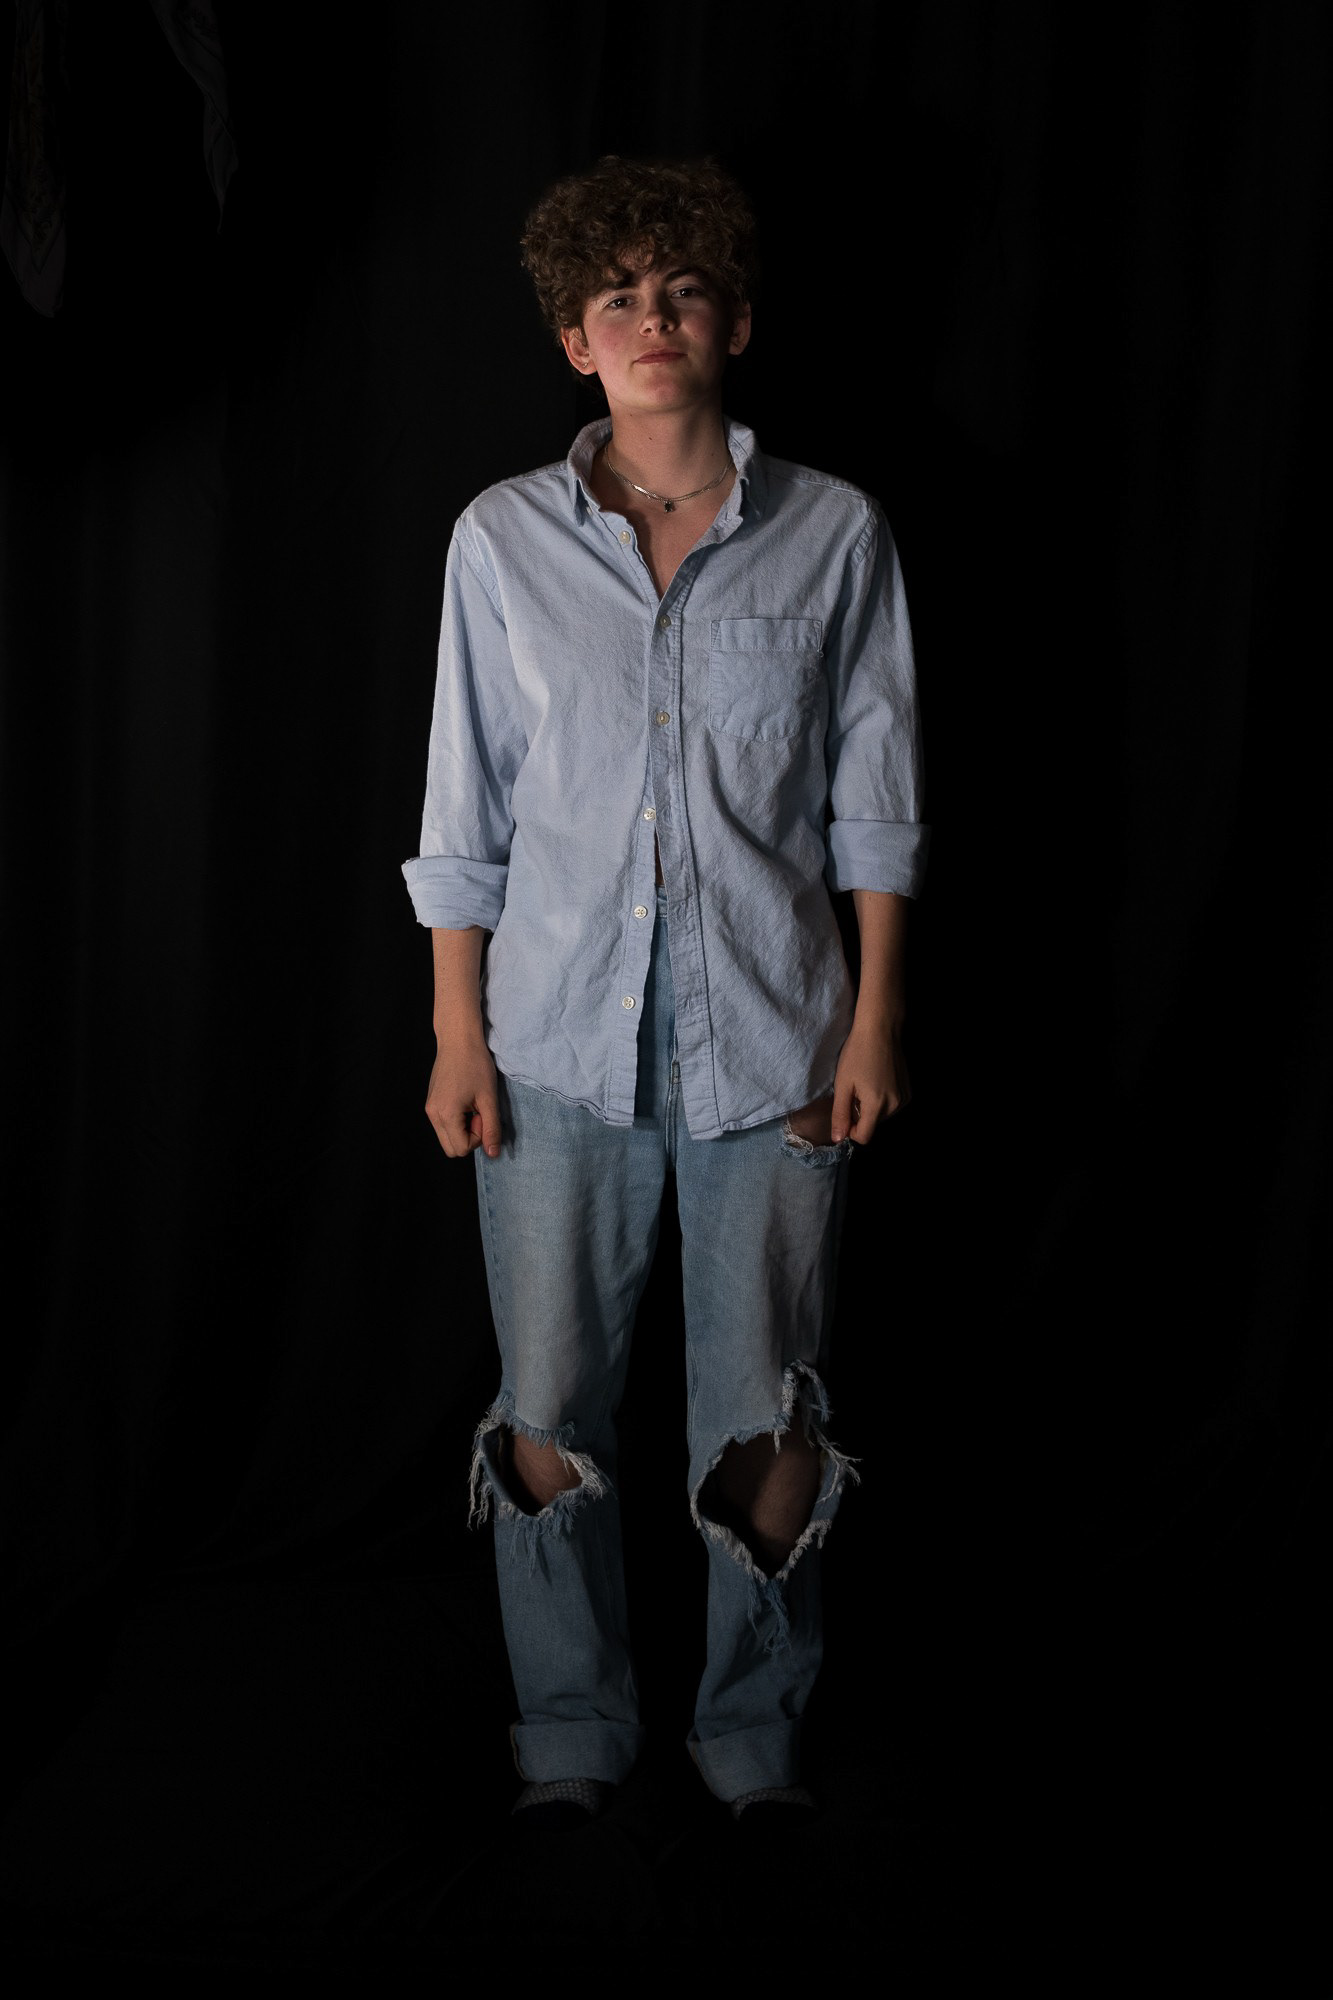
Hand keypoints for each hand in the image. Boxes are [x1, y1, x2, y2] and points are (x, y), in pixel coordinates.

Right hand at [425, 1035, 501, 1158]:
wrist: (458, 1040)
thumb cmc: (476, 1065)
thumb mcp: (489, 1098)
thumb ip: (492, 1128)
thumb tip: (493, 1154)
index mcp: (446, 1114)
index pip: (462, 1149)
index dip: (478, 1137)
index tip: (483, 1115)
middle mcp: (433, 1114)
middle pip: (451, 1149)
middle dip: (469, 1138)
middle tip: (479, 1114)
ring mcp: (429, 1109)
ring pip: (447, 1138)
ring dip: (463, 1130)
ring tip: (472, 1106)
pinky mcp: (430, 1103)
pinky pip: (443, 1125)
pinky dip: (456, 1122)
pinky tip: (465, 1102)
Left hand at [830, 1017, 910, 1145]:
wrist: (881, 1029)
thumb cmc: (857, 1053)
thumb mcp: (843, 1084)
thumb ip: (840, 1114)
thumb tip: (838, 1139)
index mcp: (877, 1105)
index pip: (864, 1137)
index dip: (850, 1130)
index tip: (844, 1111)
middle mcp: (895, 1106)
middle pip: (872, 1125)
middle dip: (860, 1115)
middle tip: (853, 1091)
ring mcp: (904, 1098)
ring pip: (882, 1116)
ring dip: (870, 1107)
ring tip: (864, 1084)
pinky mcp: (908, 1091)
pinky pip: (891, 1106)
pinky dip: (882, 1100)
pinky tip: (876, 1081)